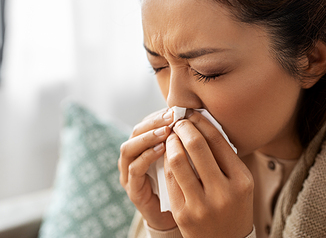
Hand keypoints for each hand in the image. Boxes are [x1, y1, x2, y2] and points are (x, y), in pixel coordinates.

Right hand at [118, 109, 176, 230]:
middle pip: (135, 132)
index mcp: (145, 147)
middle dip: (153, 122)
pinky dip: (146, 157)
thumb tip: (197, 115)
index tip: (176, 109)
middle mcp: (133, 158)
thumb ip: (184, 139)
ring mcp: (130, 174)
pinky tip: (162, 150)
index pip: (146, 123)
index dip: (158, 114)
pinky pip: (134, 169)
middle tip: (171, 116)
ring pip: (129, 148)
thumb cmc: (184, 183)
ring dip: (148, 137)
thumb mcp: (185, 157)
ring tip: (166, 130)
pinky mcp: (133, 190)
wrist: (180, 217)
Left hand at [165, 111, 253, 237]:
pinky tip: (167, 155)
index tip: (192, 114)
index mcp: (241, 180)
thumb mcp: (240, 183)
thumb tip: (203, 124)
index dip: (201, 122)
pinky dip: (166, 162)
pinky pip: (170, 180)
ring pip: (178, 161)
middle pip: (197, 146)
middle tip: (178, 121)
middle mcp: (223, 192)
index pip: (218, 141)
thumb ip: (225, 158)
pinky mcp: (184, 214)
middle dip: (183, 128)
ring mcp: (202, 205)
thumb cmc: (233, 206)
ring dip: (171, 143)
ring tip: (171, 136)